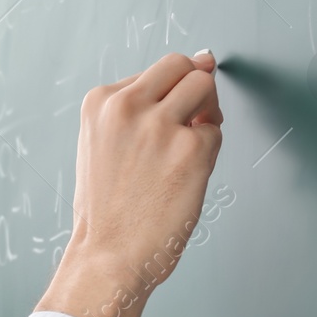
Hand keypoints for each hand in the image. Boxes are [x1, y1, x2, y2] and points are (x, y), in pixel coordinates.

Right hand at [36, 50, 222, 316]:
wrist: (107, 255)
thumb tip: (202, 60)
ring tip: (183, 151)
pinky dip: (207, 152)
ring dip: (205, 113)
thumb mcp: (103, 142)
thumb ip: (142, 105)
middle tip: (185, 127)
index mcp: (100, 102)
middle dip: (192, 90)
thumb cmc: (107, 208)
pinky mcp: (190, 148)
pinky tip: (183, 177)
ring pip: (205, 86)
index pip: (155, 70)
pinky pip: (215, 132)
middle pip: (182, 65)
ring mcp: (160, 125)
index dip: (169, 95)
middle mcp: (127, 106)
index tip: (164, 122)